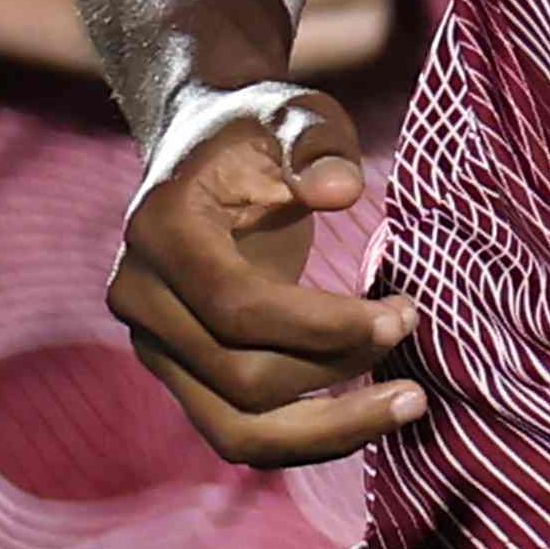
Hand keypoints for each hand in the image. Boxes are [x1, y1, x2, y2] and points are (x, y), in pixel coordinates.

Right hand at [113, 81, 422, 467]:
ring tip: (409, 403)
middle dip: (338, 366)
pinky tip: (371, 412)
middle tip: (409, 326)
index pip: (237, 307)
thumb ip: (316, 140)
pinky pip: (243, 435)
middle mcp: (140, 299)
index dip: (322, 325)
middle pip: (241, 377)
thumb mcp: (292, 111)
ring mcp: (155, 347)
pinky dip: (310, 437)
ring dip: (331, 429)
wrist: (202, 151)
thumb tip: (342, 191)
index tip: (400, 313)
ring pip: (238, 432)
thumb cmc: (256, 129)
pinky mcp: (182, 377)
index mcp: (159, 230)